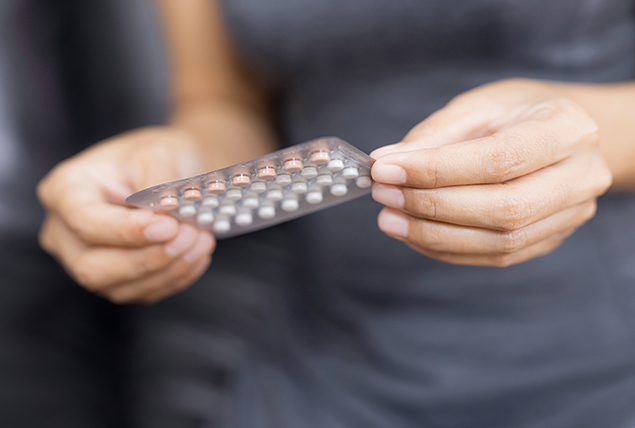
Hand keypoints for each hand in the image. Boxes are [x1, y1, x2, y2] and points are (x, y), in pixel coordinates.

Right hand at [38, 127, 215, 303]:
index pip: (84, 221)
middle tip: (189, 235)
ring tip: (201, 240)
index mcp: (66, 189)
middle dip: (147, 258)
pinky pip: (141, 293)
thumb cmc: (157, 157)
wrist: (172, 171)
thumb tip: (164, 214)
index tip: (168, 226)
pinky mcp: (115, 280)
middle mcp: (65, 231)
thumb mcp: (158, 153)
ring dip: (167, 270)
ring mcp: (86, 260)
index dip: (126, 230)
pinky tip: (197, 255)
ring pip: (117, 287)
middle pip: (92, 266)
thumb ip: (157, 183)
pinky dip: (175, 278)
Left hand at [370, 79, 611, 266]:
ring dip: (434, 235)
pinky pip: (497, 257)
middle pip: (503, 208)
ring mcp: (571, 215)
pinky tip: (414, 234)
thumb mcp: (478, 106)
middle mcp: (581, 176)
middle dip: (432, 206)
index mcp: (568, 129)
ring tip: (390, 219)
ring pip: (500, 242)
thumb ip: (435, 134)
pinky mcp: (551, 240)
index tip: (386, 169)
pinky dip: (448, 250)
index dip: (436, 170)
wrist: (562, 134)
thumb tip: (386, 161)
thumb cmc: (518, 113)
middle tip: (384, 194)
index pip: (498, 159)